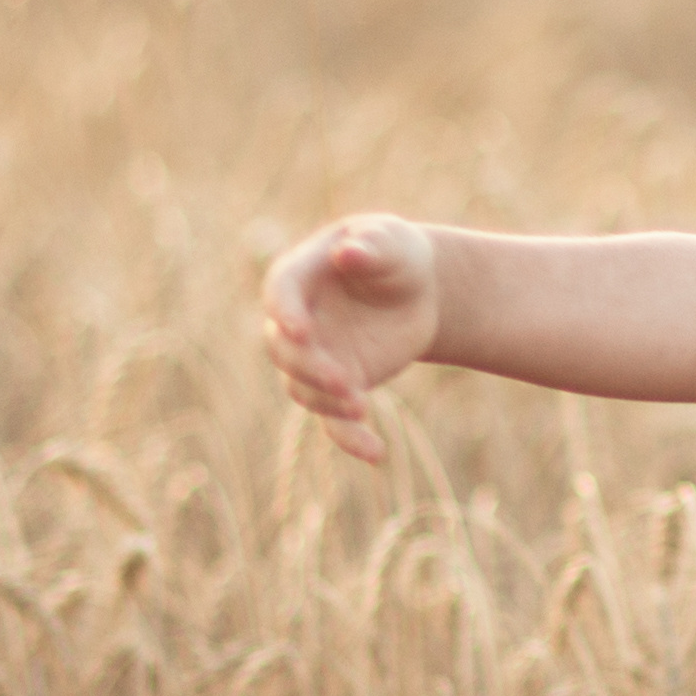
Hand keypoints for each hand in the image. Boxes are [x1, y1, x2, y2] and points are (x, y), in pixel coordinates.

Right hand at [257, 214, 440, 461]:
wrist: (416, 291)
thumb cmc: (395, 256)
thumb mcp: (392, 243)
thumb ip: (371, 246)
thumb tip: (347, 253)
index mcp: (300, 276)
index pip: (279, 293)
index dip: (285, 313)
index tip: (301, 333)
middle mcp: (297, 322)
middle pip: (283, 351)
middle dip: (309, 368)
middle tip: (344, 380)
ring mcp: (314, 358)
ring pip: (302, 389)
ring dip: (327, 403)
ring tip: (362, 407)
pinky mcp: (338, 387)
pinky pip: (333, 420)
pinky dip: (349, 439)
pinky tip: (375, 453)